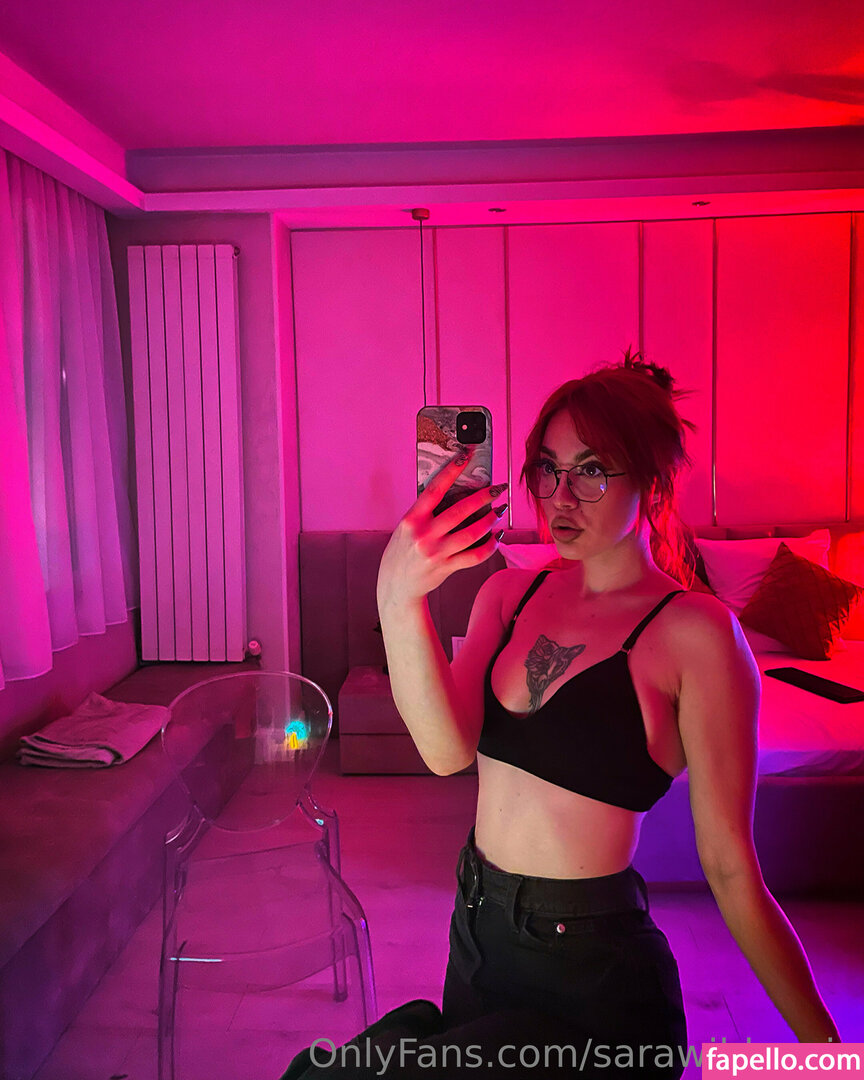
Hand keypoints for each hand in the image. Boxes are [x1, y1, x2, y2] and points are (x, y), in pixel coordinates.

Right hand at [377, 451, 507, 608]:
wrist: (396, 585)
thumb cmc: (402, 552)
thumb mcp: (406, 527)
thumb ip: (425, 513)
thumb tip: (454, 492)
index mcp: (412, 519)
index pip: (435, 489)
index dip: (452, 470)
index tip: (467, 455)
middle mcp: (424, 535)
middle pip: (461, 510)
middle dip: (484, 497)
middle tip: (497, 488)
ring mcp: (436, 552)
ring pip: (472, 533)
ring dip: (490, 520)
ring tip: (499, 512)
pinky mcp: (447, 568)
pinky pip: (475, 556)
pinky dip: (490, 546)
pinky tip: (496, 537)